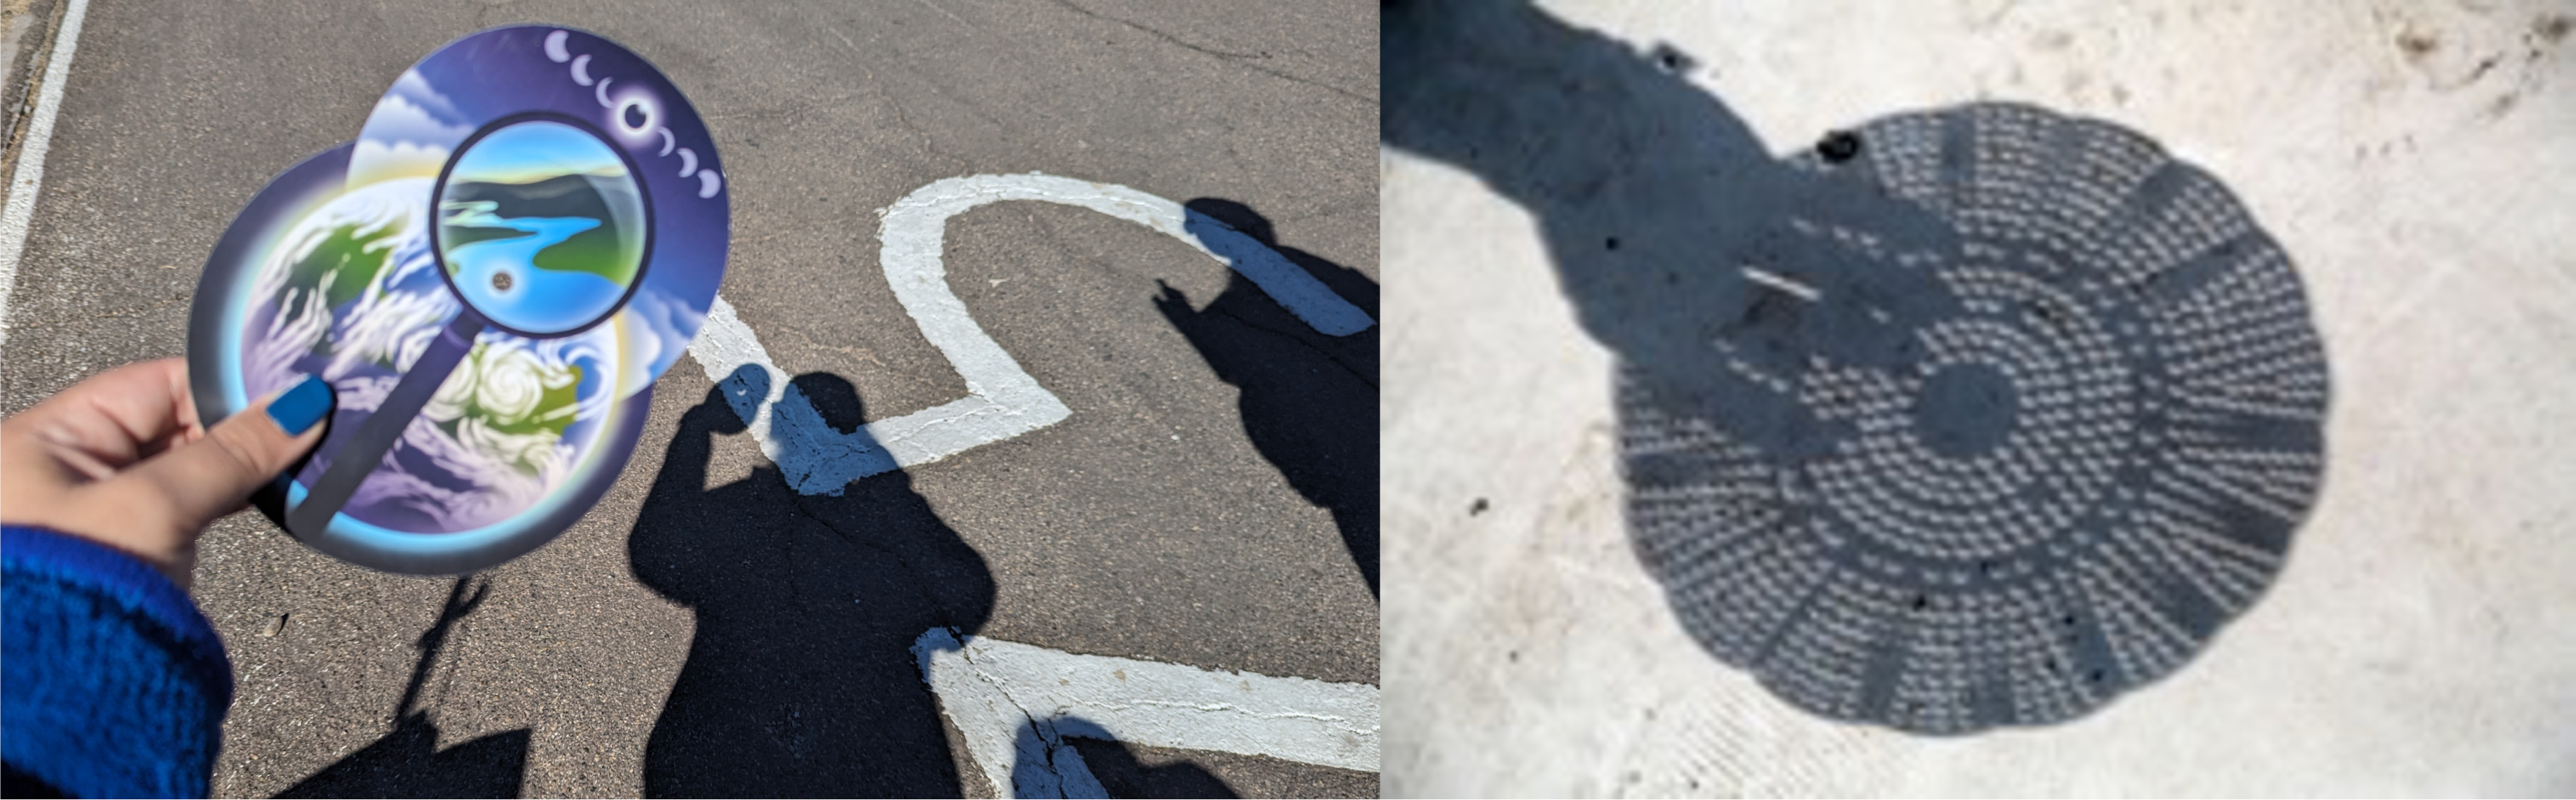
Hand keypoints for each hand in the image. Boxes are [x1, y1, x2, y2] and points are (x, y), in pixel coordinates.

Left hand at [0, 359, 328, 589]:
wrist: (58, 687)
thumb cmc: (69, 591)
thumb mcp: (158, 504)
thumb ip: (233, 451)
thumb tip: (298, 406)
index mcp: (47, 438)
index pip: (154, 383)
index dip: (222, 388)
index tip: (286, 398)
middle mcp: (65, 467)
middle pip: (173, 423)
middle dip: (233, 432)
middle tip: (294, 437)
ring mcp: (97, 509)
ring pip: (185, 466)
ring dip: (232, 470)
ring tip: (282, 473)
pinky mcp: (128, 545)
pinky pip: (186, 503)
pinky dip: (223, 499)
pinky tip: (261, 499)